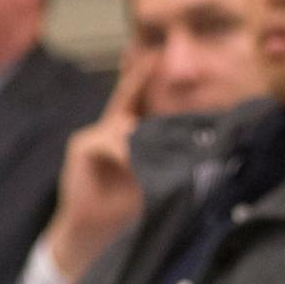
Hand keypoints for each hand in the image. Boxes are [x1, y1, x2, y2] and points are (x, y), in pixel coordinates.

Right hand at [43, 53, 154, 280]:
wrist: (97, 228)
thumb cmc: (130, 202)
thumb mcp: (157, 177)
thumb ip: (170, 159)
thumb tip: (202, 148)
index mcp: (134, 135)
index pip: (144, 102)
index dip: (149, 78)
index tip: (160, 55)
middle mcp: (114, 129)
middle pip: (127, 96)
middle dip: (138, 74)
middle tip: (154, 54)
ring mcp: (96, 135)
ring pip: (124, 123)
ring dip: (142, 134)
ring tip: (151, 145)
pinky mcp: (82, 146)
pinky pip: (107, 141)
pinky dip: (123, 150)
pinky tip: (131, 158)